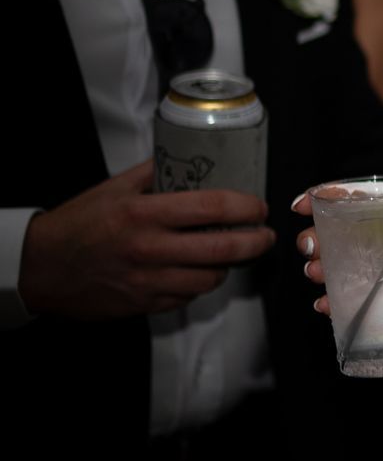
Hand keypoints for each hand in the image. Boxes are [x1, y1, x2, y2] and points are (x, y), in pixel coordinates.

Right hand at [18, 161, 274, 319]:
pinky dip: (200, 283)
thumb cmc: (78, 223)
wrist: (39, 268)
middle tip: (264, 234)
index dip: (246, 207)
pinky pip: (189, 296)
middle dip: (256, 241)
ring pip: (212, 278)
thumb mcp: (114, 188)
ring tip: (232, 253)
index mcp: (142, 213)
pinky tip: (198, 270)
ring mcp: (148, 281)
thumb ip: (156, 172)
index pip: (212, 207)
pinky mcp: (145, 305)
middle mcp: (148, 248)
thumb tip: (194, 156)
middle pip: (224, 248)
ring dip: (230, 265)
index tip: (258, 206)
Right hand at [294, 197, 382, 346]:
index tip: (306, 204)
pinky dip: (332, 303)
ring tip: (318, 274)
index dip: (329, 200)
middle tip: (311, 248)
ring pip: (338, 267)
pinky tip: (325, 306)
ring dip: (320, 268)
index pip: (360, 204)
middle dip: (316, 238)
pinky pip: (349, 301)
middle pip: (339, 236)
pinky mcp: (382, 302)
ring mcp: (380, 274)